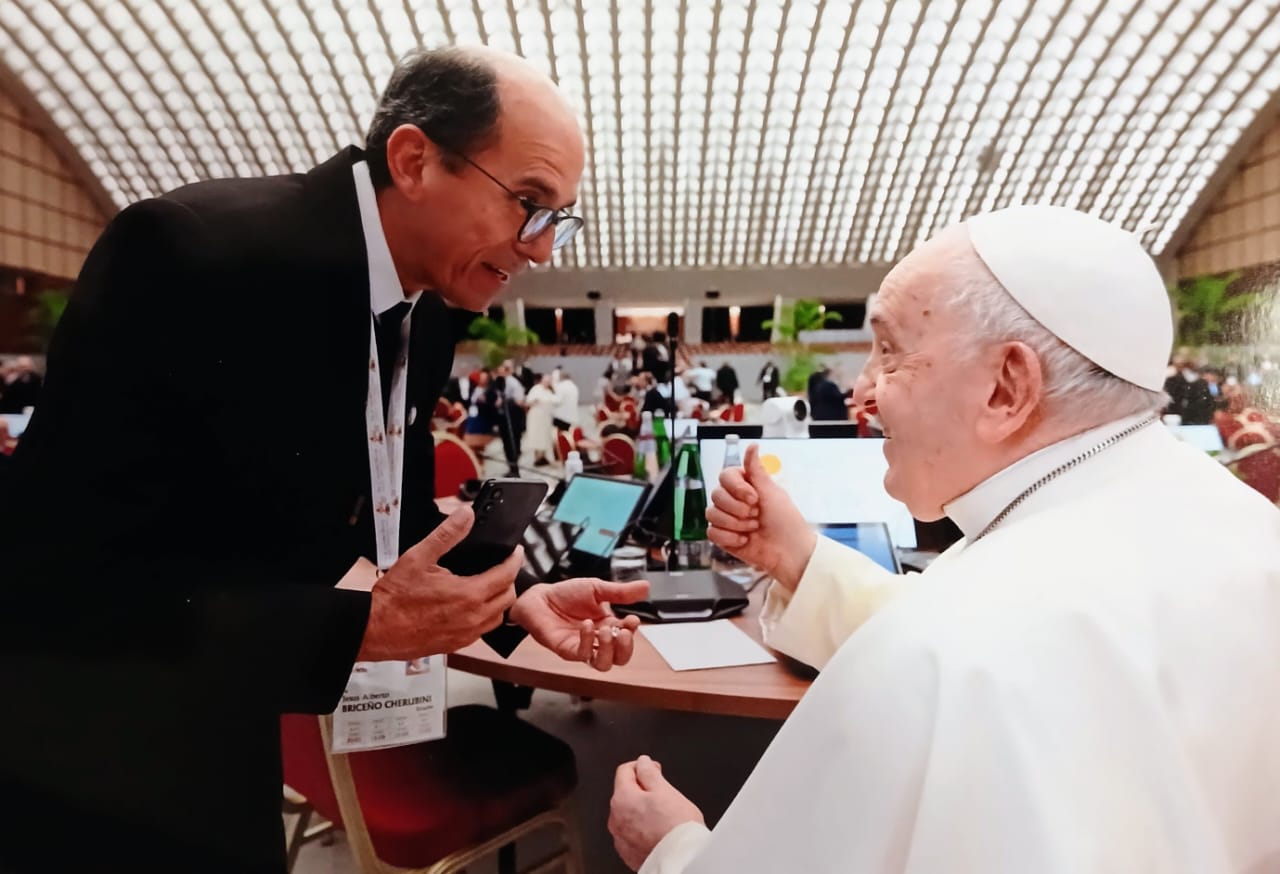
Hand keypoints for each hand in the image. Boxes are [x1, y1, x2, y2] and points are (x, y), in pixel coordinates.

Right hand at [357, 505, 520, 660]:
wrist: (375, 629)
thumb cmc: (394, 597)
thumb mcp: (420, 556)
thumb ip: (447, 534)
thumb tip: (465, 515)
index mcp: (468, 594)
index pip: (506, 575)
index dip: (514, 560)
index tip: (515, 552)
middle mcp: (472, 618)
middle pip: (508, 598)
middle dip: (509, 580)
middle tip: (501, 567)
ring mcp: (466, 634)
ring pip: (498, 617)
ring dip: (499, 601)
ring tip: (489, 586)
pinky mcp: (456, 645)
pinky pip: (482, 631)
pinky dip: (484, 617)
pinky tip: (471, 607)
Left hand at [510, 578, 648, 669]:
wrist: (540, 597)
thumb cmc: (566, 594)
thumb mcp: (597, 588)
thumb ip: (621, 592)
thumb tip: (646, 588)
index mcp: (608, 625)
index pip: (627, 636)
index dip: (633, 631)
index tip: (633, 619)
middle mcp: (598, 640)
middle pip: (620, 658)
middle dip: (626, 648)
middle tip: (624, 633)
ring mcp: (584, 647)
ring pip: (604, 664)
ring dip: (609, 650)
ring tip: (604, 630)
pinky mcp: (568, 650)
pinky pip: (584, 655)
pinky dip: (588, 641)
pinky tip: (587, 625)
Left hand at [610, 755, 704, 870]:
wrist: (681, 860)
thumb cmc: (675, 827)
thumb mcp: (665, 789)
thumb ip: (649, 772)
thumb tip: (642, 762)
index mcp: (622, 798)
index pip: (624, 770)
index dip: (642, 766)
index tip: (654, 769)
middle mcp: (615, 818)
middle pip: (625, 793)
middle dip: (642, 789)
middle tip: (663, 793)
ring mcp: (620, 838)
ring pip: (628, 815)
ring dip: (641, 810)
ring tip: (663, 815)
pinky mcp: (627, 852)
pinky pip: (632, 833)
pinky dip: (641, 829)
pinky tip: (657, 830)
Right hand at [706, 443, 815, 590]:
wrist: (789, 552)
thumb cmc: (786, 521)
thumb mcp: (772, 492)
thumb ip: (756, 470)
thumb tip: (752, 445)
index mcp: (745, 486)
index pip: (725, 476)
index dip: (737, 488)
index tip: (754, 498)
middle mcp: (734, 501)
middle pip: (716, 495)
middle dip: (738, 509)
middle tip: (757, 516)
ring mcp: (727, 519)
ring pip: (712, 514)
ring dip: (736, 524)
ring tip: (753, 529)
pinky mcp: (723, 537)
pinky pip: (712, 532)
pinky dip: (729, 538)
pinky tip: (744, 540)